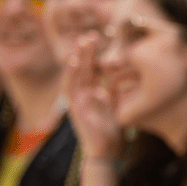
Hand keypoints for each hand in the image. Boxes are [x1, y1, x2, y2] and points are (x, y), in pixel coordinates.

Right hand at [64, 33, 120, 159]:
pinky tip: (76, 63)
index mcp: (91, 92)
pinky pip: (71, 89)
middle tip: (92, 35)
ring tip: (82, 43)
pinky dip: (73, 75)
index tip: (100, 38)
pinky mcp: (75, 108)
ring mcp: (77, 101)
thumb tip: (114, 71)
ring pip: (75, 75)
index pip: (91, 69)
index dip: (94, 55)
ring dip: (78, 58)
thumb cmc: (111, 129)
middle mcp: (82, 94)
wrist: (106, 151)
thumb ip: (112, 88)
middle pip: (82, 68)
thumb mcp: (115, 104)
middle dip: (85, 51)